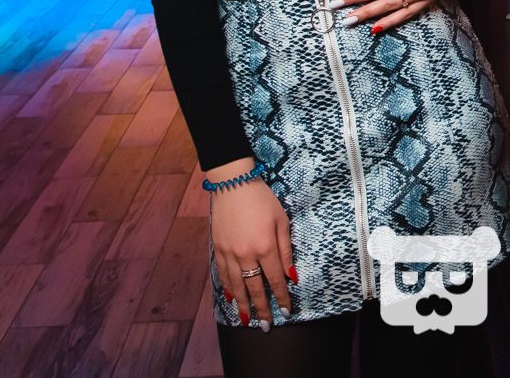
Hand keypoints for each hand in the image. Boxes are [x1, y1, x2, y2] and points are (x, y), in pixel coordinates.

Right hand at [208, 158, 293, 328]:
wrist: (233, 184)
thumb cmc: (262, 199)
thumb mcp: (282, 221)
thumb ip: (285, 251)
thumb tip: (291, 276)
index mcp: (265, 247)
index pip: (275, 280)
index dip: (280, 297)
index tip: (285, 311)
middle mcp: (246, 254)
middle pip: (254, 288)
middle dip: (261, 308)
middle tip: (265, 326)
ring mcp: (229, 253)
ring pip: (236, 285)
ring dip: (243, 305)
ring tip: (248, 319)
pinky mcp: (218, 248)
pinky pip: (223, 274)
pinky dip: (227, 289)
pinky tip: (232, 299)